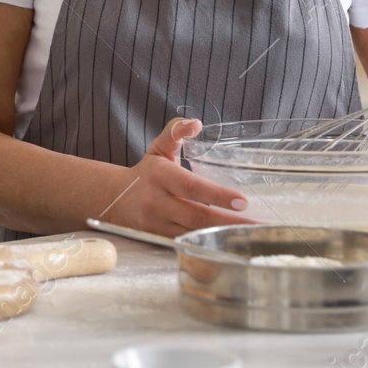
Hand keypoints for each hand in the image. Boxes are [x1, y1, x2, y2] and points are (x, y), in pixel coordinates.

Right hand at [101, 118, 250, 236]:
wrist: (112, 198)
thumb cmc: (145, 172)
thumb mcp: (158, 147)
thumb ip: (176, 131)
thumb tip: (196, 123)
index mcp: (160, 175)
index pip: (192, 187)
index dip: (218, 195)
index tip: (243, 201)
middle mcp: (156, 201)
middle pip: (197, 215)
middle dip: (228, 221)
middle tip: (256, 223)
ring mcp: (155, 223)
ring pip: (193, 233)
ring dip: (221, 236)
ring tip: (248, 235)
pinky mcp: (157, 238)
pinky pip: (185, 243)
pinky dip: (206, 244)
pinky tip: (226, 243)